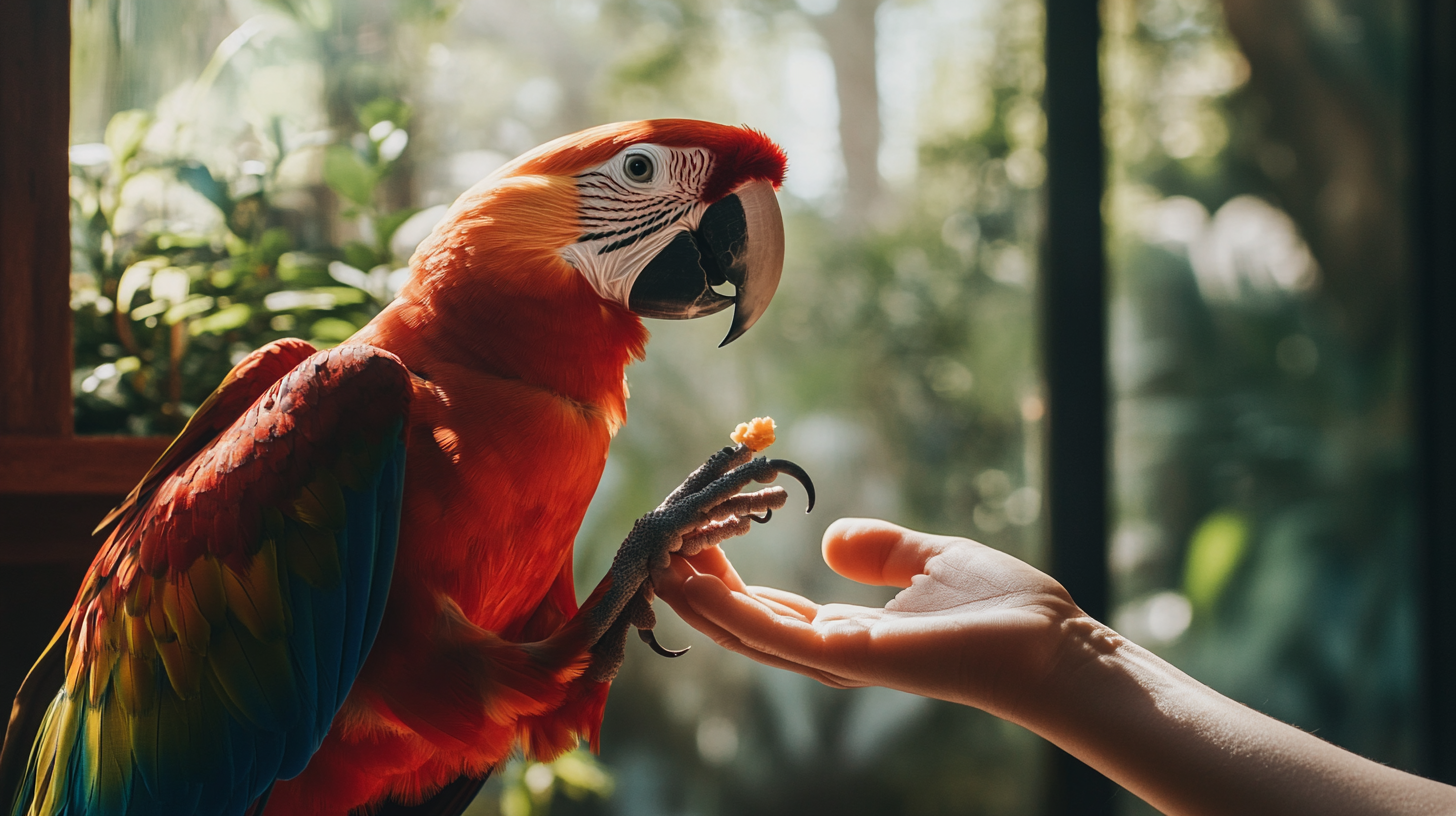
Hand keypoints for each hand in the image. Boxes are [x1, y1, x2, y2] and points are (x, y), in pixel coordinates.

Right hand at [654, 517, 1091, 720]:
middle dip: (704, 592)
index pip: (775, 609)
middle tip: (661, 554)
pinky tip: (697, 588)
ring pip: (752, 633)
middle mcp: (838, 653)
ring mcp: (842, 661)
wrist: (1053, 648)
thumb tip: (829, 539)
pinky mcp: (853, 659)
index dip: (732, 580)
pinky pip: (779, 636)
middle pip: (752, 624)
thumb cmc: (1006, 609)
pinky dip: (733, 614)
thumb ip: (881, 550)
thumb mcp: (931, 559)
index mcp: (853, 631)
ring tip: (660, 568)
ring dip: (703, 603)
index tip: (699, 545)